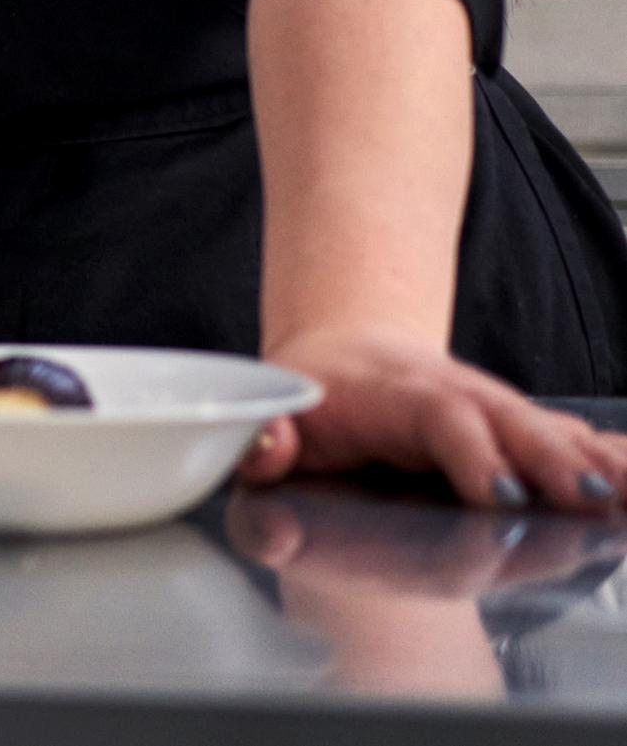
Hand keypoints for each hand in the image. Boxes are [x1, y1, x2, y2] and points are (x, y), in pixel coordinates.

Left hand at [243, 325, 626, 512]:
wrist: (342, 354)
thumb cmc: (310, 400)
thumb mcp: (272, 415)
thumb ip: (264, 442)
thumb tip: (268, 449)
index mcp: (393, 392)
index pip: (439, 417)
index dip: (473, 453)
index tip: (503, 493)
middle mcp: (453, 394)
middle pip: (508, 421)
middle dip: (549, 461)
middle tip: (586, 499)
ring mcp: (491, 408)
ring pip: (547, 429)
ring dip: (590, 460)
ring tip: (624, 490)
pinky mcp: (517, 427)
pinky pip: (570, 438)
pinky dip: (609, 456)